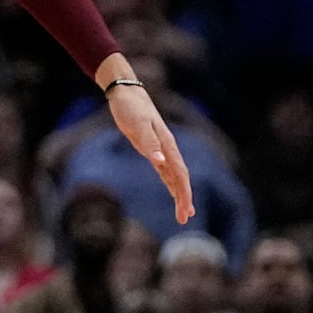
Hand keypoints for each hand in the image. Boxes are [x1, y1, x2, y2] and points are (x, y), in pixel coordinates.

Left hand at [102, 79, 194, 223]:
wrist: (126, 93)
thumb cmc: (131, 107)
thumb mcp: (138, 124)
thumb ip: (149, 143)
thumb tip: (160, 162)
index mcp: (167, 144)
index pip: (180, 174)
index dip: (184, 193)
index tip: (185, 210)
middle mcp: (167, 149)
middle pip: (180, 178)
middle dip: (184, 199)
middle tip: (184, 219)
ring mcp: (160, 150)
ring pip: (174, 176)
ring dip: (179, 194)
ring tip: (184, 213)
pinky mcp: (152, 149)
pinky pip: (165, 171)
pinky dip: (170, 183)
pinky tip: (173, 192)